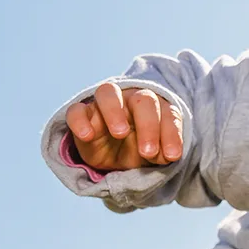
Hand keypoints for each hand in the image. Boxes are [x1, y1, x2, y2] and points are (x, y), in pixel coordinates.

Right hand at [65, 83, 183, 171]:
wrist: (114, 155)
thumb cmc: (139, 148)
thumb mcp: (154, 154)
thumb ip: (162, 152)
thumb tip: (166, 154)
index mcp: (155, 107)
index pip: (167, 113)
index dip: (171, 133)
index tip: (172, 156)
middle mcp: (131, 100)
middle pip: (142, 100)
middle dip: (149, 126)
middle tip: (148, 152)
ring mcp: (105, 105)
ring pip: (107, 92)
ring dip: (115, 111)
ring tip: (120, 133)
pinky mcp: (83, 115)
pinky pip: (76, 110)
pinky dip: (80, 120)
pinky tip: (88, 136)